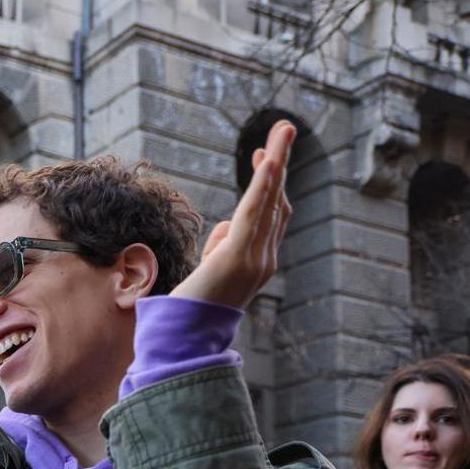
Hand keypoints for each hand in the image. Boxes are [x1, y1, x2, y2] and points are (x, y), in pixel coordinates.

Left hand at [171, 120, 295, 309]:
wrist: (185, 342)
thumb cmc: (192, 311)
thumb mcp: (210, 271)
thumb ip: (220, 247)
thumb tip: (225, 227)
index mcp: (259, 262)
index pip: (270, 214)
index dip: (270, 183)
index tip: (265, 154)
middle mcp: (265, 259)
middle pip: (276, 201)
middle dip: (280, 162)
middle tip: (284, 127)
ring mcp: (255, 259)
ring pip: (269, 202)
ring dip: (276, 162)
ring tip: (284, 129)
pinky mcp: (238, 258)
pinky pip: (253, 215)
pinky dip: (262, 186)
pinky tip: (268, 161)